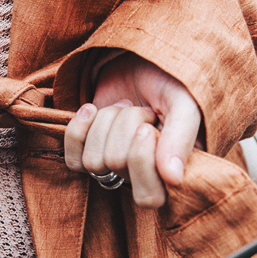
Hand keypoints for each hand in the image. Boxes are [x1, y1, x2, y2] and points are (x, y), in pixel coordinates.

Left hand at [64, 53, 202, 206]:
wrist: (141, 60)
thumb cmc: (170, 83)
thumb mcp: (184, 105)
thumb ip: (181, 139)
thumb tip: (173, 179)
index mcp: (172, 173)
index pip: (148, 197)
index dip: (141, 160)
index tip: (148, 127)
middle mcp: (142, 176)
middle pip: (115, 164)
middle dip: (125, 125)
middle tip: (141, 109)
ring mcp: (112, 165)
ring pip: (92, 162)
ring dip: (106, 123)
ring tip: (123, 107)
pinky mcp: (87, 152)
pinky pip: (72, 160)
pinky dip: (78, 130)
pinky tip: (92, 110)